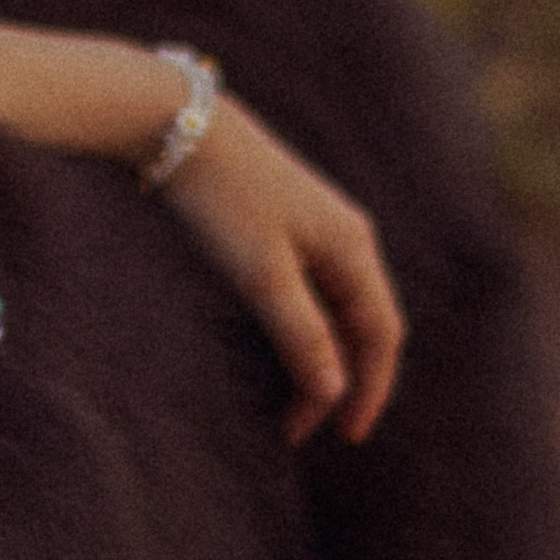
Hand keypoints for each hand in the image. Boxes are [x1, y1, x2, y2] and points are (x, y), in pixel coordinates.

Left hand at [156, 92, 404, 444]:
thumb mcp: (261, 273)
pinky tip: (278, 345)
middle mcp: (346, 235)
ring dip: (316, 355)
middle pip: (360, 324)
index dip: (370, 388)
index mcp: (354, 247)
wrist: (178, 125)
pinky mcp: (282, 219)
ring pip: (332, 306)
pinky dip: (298, 324)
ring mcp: (316, 225)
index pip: (381, 334)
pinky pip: (307, 285)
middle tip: (304, 427)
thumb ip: (302, 333)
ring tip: (289, 402)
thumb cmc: (222, 199)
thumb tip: (334, 392)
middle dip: (339, 379)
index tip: (343, 435)